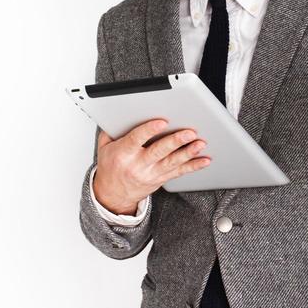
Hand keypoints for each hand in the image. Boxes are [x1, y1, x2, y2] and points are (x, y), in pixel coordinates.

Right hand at [92, 118, 210, 212]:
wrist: (113, 195)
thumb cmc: (110, 167)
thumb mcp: (104, 148)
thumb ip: (112, 130)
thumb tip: (119, 112)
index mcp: (123, 154)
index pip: (136, 140)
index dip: (149, 131)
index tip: (161, 122)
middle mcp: (137, 165)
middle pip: (158, 152)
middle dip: (175, 141)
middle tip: (189, 132)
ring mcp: (150, 174)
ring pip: (171, 163)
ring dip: (188, 153)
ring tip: (200, 143)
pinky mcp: (160, 179)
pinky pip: (178, 172)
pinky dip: (193, 166)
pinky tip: (204, 160)